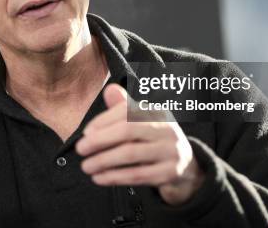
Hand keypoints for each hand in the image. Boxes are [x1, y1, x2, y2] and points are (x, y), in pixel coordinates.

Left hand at [76, 84, 204, 205]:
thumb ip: (123, 107)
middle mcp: (167, 128)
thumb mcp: (142, 122)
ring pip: (130, 154)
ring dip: (103, 161)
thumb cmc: (155, 141)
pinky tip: (99, 178)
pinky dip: (114, 177)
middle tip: (80, 150)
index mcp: (157, 112)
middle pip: (128, 130)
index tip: (86, 133)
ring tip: (86, 166)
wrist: (186, 168)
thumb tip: (109, 90)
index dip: (103, 121)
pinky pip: (137, 175)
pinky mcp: (169, 173)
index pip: (127, 111)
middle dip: (100, 140)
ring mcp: (170, 151)